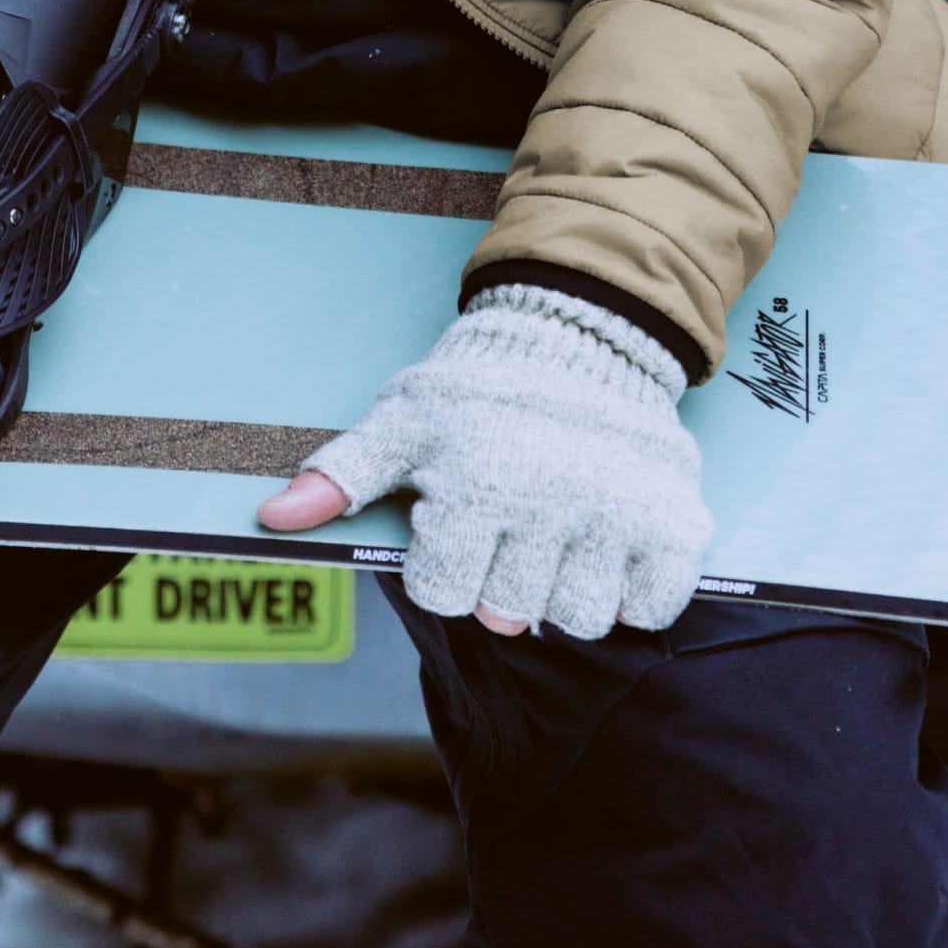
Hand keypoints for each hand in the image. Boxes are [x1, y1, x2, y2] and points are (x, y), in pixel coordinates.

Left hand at [258, 284, 711, 638]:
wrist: (583, 330)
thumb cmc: (481, 384)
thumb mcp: (403, 418)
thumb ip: (341, 474)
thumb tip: (273, 519)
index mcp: (476, 485)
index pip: (444, 595)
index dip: (442, 564)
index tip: (456, 521)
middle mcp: (548, 506)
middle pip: (510, 613)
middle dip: (499, 577)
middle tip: (509, 525)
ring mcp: (617, 518)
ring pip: (580, 618)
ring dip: (564, 588)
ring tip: (556, 534)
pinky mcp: (674, 524)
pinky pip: (650, 607)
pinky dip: (632, 588)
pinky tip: (607, 543)